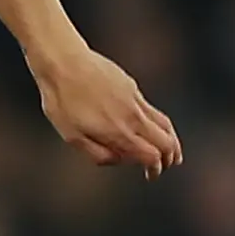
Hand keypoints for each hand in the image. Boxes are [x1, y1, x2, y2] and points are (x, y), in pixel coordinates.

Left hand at [33, 47, 180, 177]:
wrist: (64, 62)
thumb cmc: (62, 99)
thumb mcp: (71, 136)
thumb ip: (97, 153)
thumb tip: (119, 160)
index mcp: (118, 132)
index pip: (151, 155)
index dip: (156, 168)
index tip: (151, 174)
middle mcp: (132, 117)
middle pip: (166, 141)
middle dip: (171, 156)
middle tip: (168, 164)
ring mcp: (134, 99)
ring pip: (164, 123)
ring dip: (172, 139)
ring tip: (173, 150)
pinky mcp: (131, 86)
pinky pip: (153, 109)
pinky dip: (159, 122)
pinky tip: (151, 126)